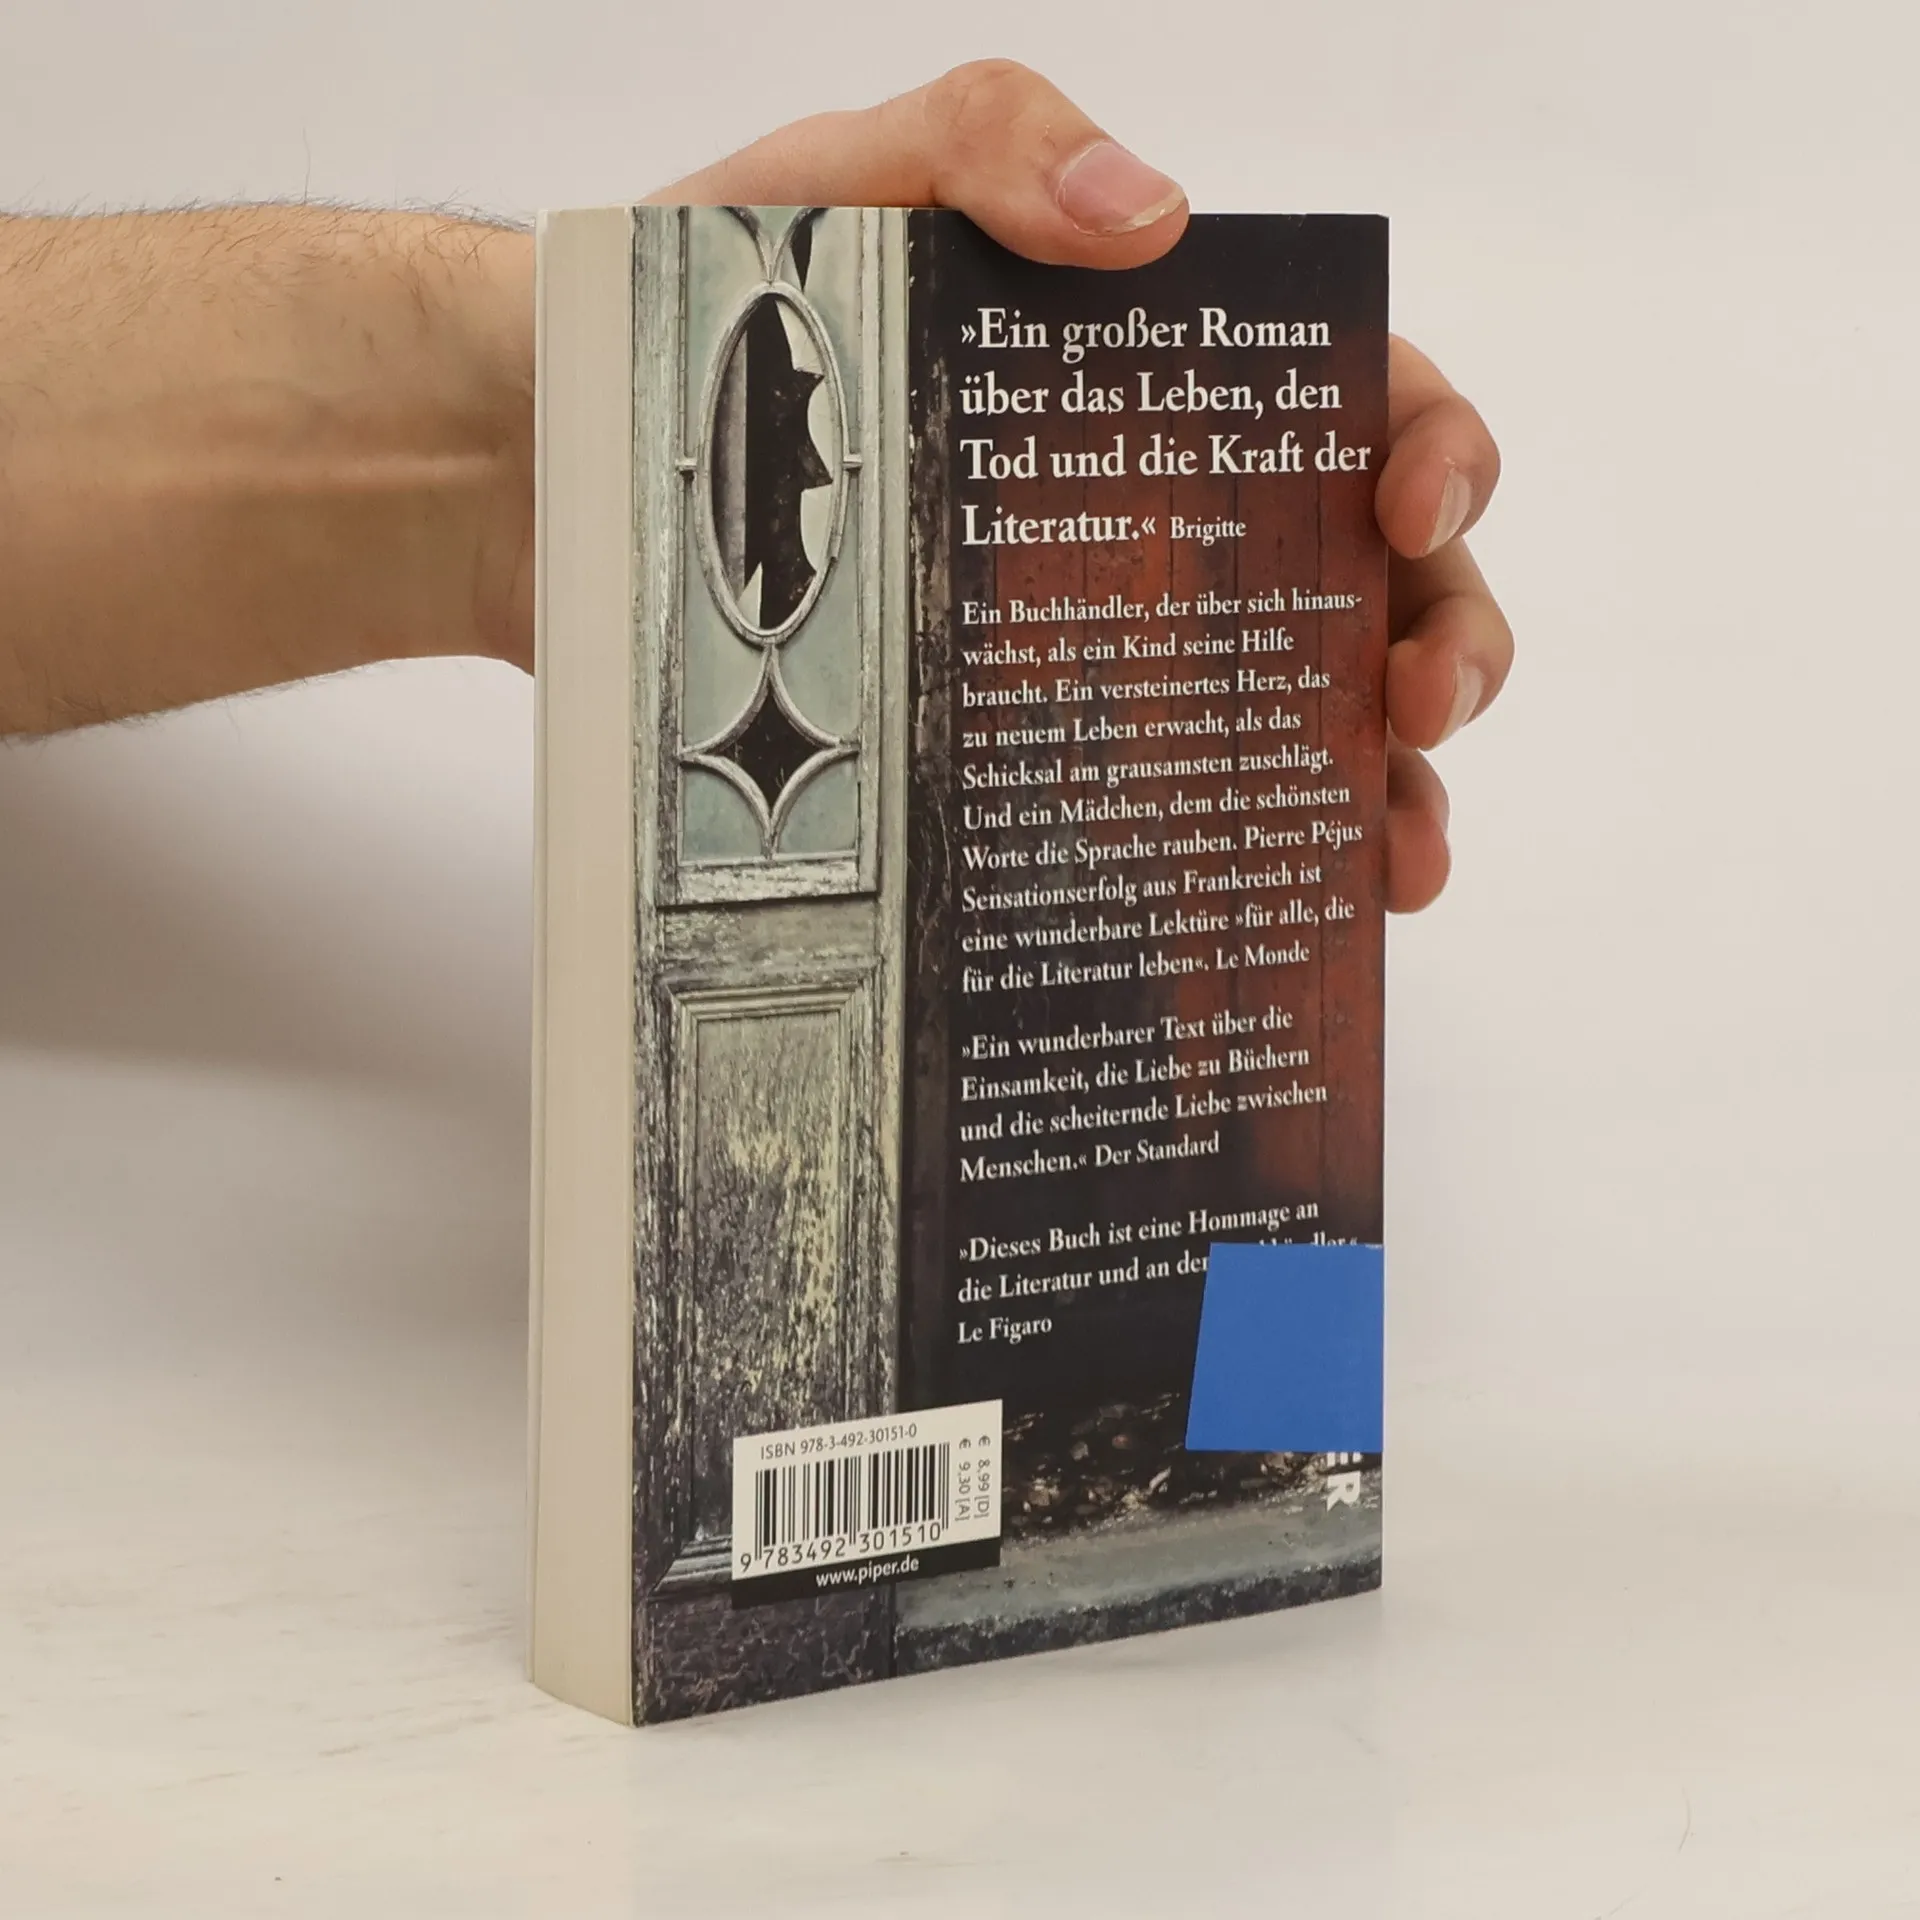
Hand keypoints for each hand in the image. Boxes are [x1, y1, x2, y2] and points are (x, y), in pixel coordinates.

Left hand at [653, 59, 1509, 912]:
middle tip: (1423, 711)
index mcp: (1146, 378)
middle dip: (1439, 641)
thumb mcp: (840, 185)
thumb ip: (988, 145)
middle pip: (1360, 580)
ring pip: (1289, 717)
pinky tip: (1253, 907)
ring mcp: (1090, 642)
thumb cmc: (706, 321)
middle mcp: (1147, 515)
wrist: (550, 472)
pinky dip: (1233, 858)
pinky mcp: (1016, 746)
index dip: (1430, 447)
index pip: (1349, 397)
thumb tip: (1157, 220)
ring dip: (1374, 790)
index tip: (1413, 511)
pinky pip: (1157, 807)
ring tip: (1393, 864)